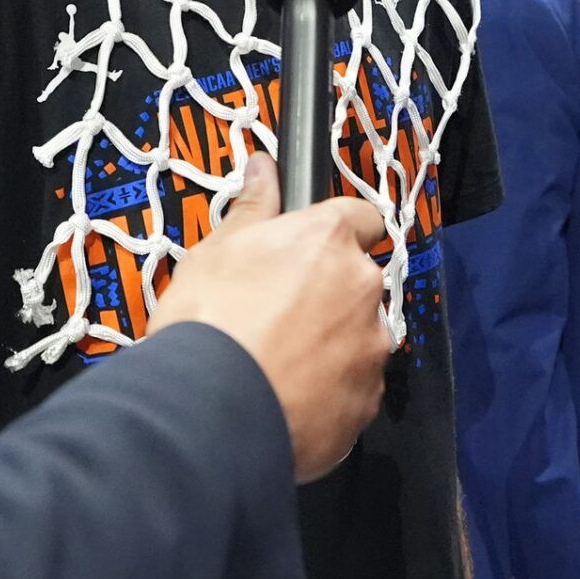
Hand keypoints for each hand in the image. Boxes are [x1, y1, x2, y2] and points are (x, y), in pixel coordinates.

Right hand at [150, 153, 389, 481]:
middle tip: (277, 313)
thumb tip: (265, 166)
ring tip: (280, 364)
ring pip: (360, 336)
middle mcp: (364, 289)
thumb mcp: (215, 251)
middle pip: (358, 282)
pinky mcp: (366, 405)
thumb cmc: (209, 317)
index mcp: (330, 241)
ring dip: (333, 343)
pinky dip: (330, 391)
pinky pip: (354, 388)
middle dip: (329, 293)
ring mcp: (370, 350)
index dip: (337, 230)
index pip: (361, 216)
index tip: (309, 248)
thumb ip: (253, 207)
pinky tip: (287, 398)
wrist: (210, 412)